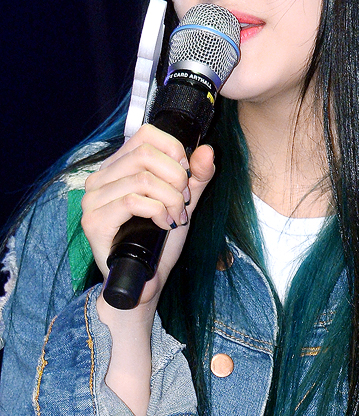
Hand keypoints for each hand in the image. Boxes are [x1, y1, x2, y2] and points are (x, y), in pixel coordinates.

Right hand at [81, 123, 214, 308]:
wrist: (145, 281)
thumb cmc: (160, 240)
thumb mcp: (184, 202)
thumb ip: (197, 177)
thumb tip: (207, 151)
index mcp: (118, 167)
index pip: (146, 135)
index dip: (173, 150)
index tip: (185, 176)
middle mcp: (100, 178)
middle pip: (146, 153)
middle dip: (176, 177)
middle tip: (183, 201)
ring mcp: (93, 199)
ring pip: (142, 178)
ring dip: (170, 199)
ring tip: (176, 217)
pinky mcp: (94, 221)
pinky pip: (132, 202)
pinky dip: (158, 211)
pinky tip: (164, 225)